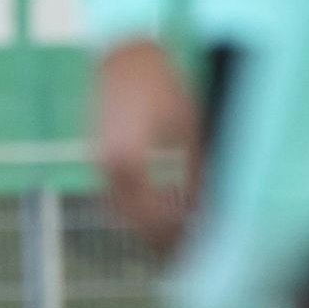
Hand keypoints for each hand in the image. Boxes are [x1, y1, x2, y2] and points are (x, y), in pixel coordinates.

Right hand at [92, 35, 203, 257]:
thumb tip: (209, 208)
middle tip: (192, 253)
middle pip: (133, 222)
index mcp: (128, 161)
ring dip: (150, 227)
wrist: (126, 54)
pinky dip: (141, 208)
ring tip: (180, 236)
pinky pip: (119, 196)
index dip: (177, 236)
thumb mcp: (191, 126)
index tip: (203, 246)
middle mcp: (107, 167)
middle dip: (162, 239)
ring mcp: (100, 163)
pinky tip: (166, 208)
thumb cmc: (165, 83)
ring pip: (124, 212)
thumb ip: (198, 171)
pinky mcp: (101, 157)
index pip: (151, 218)